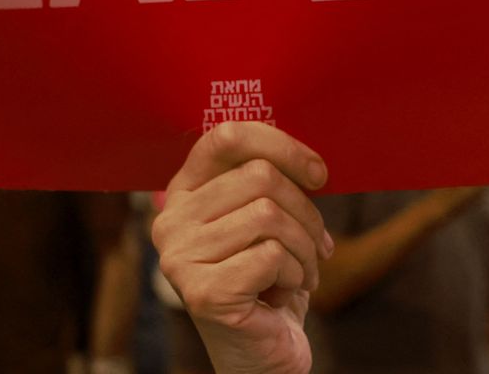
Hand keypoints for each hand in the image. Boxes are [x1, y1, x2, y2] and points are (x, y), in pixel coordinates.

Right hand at [151, 123, 332, 373]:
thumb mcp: (264, 221)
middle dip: (307, 212)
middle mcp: (170, 220)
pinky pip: (272, 256)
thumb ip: (268, 183)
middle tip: (317, 245)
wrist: (263, 355)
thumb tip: (311, 164)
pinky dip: (296, 276)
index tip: (318, 175)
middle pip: (260, 176)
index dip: (281, 145)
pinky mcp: (203, 292)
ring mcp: (180, 257)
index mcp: (183, 192)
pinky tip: (282, 295)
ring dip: (304, 249)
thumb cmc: (268, 283)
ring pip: (269, 215)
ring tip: (300, 274)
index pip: (226, 137)